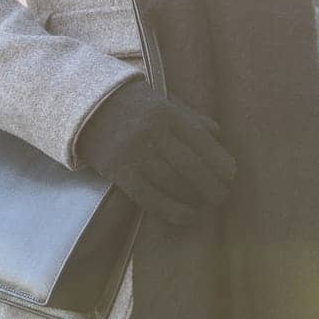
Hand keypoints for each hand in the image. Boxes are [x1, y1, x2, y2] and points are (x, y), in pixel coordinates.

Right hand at [74, 75, 235, 226]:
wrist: (87, 106)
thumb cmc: (132, 104)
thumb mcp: (162, 101)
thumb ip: (189, 117)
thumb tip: (216, 132)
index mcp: (167, 112)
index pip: (200, 140)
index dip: (218, 160)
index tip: (231, 175)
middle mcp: (152, 132)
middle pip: (190, 165)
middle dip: (211, 184)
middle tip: (223, 196)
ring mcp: (134, 152)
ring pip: (172, 182)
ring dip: (194, 197)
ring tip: (206, 204)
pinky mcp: (118, 171)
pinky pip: (149, 196)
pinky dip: (171, 210)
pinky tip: (187, 216)